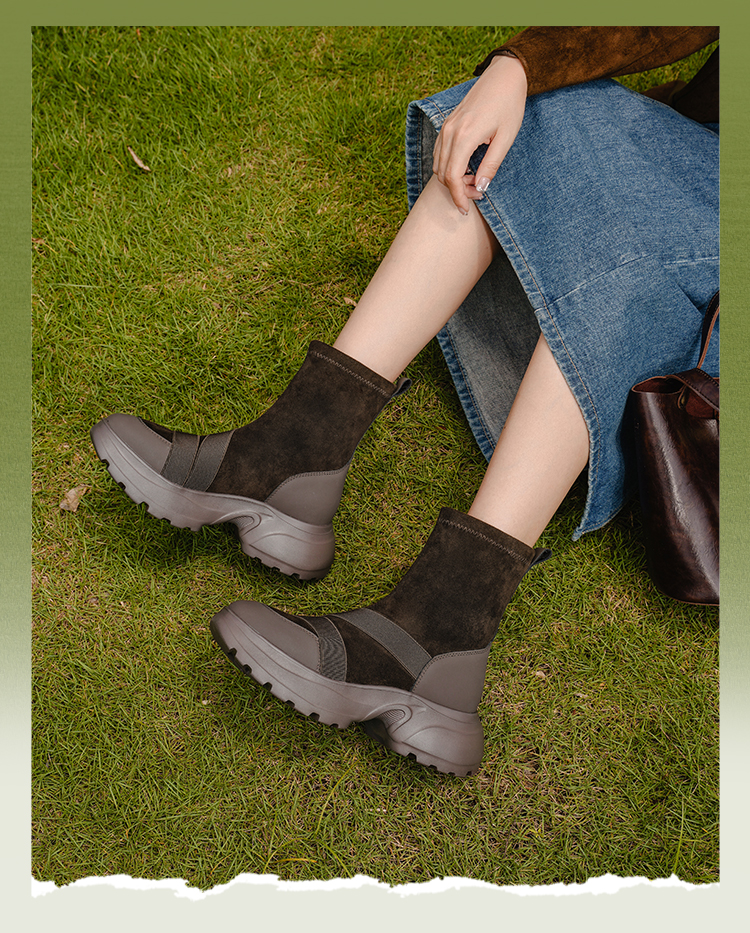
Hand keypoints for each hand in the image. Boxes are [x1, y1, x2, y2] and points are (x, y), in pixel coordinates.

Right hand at [432, 53, 527, 213]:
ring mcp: (446, 127)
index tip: (466, 209)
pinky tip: (466, 167)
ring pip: (438, 164)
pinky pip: (439, 152)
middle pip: (442, 174)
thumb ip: (491, 165)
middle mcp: (450, 132)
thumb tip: (480, 188)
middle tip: (477, 194)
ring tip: (473, 180)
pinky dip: (448, 166)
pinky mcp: (447, 124)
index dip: (458, 197)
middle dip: (457, 190)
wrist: (504, 75)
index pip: (452, 177)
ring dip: (452, 179)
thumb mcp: (505, 139)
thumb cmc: (509, 105)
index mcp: (464, 136)